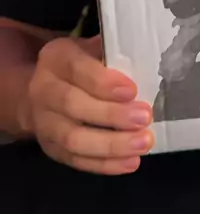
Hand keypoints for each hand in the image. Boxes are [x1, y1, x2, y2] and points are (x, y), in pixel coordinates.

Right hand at [24, 35, 153, 174]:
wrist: (40, 92)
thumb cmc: (79, 66)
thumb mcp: (90, 49)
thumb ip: (112, 52)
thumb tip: (145, 59)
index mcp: (57, 58)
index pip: (78, 69)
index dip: (104, 82)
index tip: (132, 90)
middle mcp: (43, 91)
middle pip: (73, 106)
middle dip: (112, 114)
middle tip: (145, 118)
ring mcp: (44, 124)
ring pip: (73, 139)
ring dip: (111, 144)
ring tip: (143, 142)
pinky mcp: (51, 149)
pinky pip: (76, 160)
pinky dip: (105, 164)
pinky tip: (130, 161)